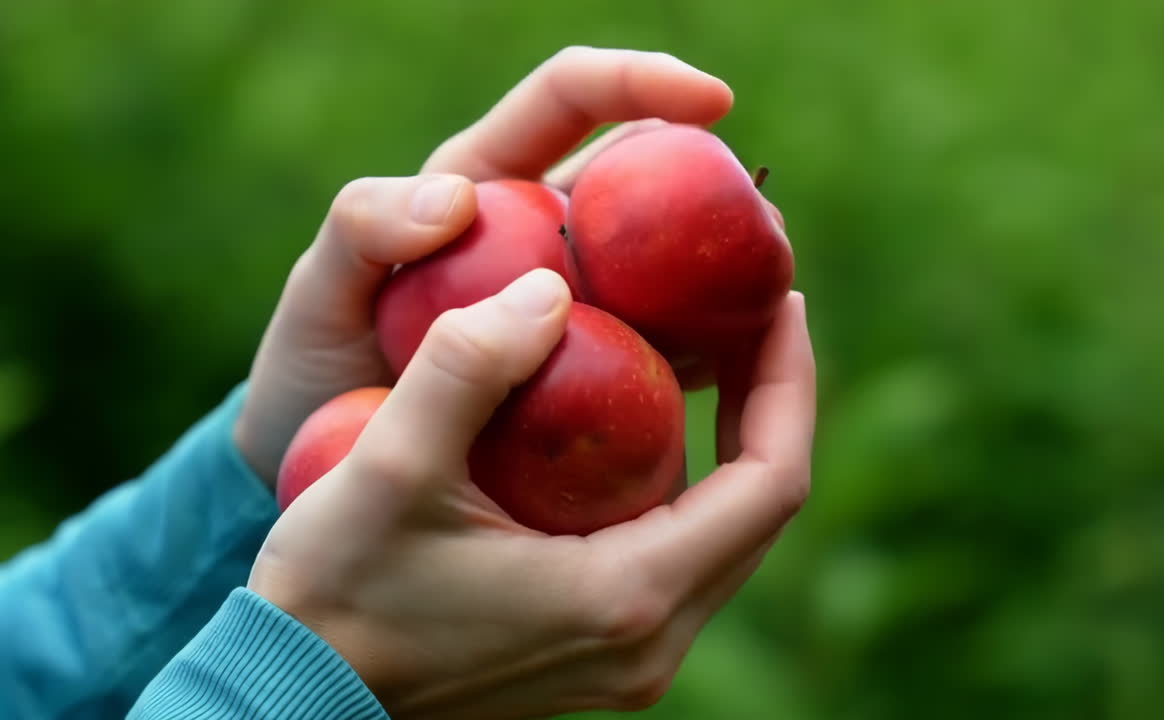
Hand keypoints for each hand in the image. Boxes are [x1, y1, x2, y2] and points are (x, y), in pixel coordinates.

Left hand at [232, 47, 734, 487]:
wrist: (325, 474)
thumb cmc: (315, 372)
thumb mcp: (317, 297)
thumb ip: (361, 232)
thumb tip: (456, 203)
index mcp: (483, 187)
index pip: (571, 101)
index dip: (642, 84)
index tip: (713, 102)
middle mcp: (538, 234)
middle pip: (642, 183)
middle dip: (710, 191)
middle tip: (762, 230)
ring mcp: (571, 305)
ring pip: (666, 269)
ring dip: (721, 276)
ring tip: (771, 301)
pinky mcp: (587, 371)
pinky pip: (658, 350)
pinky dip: (700, 356)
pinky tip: (735, 378)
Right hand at [247, 269, 814, 717]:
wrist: (298, 692)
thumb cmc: (336, 592)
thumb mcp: (388, 468)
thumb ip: (467, 365)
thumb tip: (551, 288)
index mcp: (627, 595)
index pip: (770, 481)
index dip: (789, 382)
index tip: (780, 302)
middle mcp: (652, 640)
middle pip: (765, 508)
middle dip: (771, 402)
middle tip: (753, 311)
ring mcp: (633, 657)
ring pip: (730, 536)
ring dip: (736, 443)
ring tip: (716, 354)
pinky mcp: (604, 653)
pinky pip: (685, 556)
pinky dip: (690, 483)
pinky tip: (647, 424)